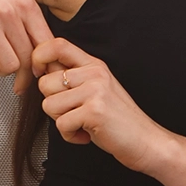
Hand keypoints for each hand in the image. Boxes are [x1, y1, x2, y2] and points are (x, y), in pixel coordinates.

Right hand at [0, 0, 51, 90]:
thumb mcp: (14, 5)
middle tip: (17, 81)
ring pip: (10, 66)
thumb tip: (48, 63)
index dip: (45, 65)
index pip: (47, 45)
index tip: (38, 73)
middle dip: (24, 76)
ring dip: (2, 72)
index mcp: (26, 6)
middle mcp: (9, 12)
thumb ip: (31, 28)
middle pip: (28, 59)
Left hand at [32, 36, 167, 170]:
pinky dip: (70, 136)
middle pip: (45, 82)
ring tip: (82, 123)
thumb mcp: (97, 89)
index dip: (39, 57)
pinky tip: (86, 134)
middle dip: (53, 104)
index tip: (40, 73)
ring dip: (61, 121)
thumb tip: (41, 68)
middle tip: (74, 112)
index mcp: (94, 65)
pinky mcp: (94, 111)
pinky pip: (61, 125)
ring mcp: (95, 91)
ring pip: (49, 105)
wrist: (146, 141)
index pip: (57, 44)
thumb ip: (72, 77)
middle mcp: (95, 74)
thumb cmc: (118, 119)